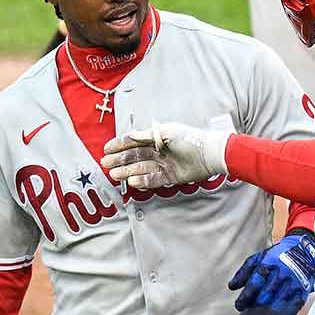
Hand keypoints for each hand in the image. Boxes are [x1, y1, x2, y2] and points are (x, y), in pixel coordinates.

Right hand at [101, 121, 230, 188]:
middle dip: (119, 160)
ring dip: (127, 172)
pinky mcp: (169, 177)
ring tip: (114, 175)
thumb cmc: (189, 139)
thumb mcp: (166, 133)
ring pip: (140, 169)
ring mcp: (163, 165)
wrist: (209, 154)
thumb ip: (147, 136)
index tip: (106, 149)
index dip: (120, 145)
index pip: (134, 141)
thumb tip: (130, 135)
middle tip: (105, 164)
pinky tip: (132, 181)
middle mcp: (158, 151)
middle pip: (134, 156)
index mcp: (156, 138)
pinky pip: (152, 180)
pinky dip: (142, 181)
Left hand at [227, 231, 314, 314]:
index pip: (255, 283)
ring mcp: (293, 286)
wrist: (303, 253)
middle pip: (266, 298)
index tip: (239, 306)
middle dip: (253, 311)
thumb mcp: (258, 258)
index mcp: (270, 264)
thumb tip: (232, 287)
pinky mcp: (301, 295)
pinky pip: (289, 312)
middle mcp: (282, 275)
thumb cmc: (276, 257)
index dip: (246, 297)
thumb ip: (243, 272)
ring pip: (278, 308)